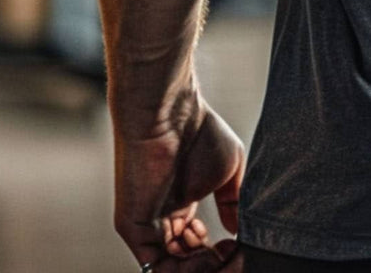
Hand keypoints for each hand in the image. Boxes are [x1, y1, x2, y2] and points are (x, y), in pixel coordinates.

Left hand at [113, 90, 245, 270]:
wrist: (171, 113)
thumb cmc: (200, 132)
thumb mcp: (228, 172)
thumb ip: (233, 204)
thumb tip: (237, 232)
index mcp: (182, 206)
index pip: (196, 246)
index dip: (218, 253)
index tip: (236, 244)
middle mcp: (162, 219)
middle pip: (184, 262)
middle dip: (210, 263)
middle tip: (228, 251)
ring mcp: (146, 225)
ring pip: (170, 267)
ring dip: (198, 266)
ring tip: (216, 249)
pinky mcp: (133, 227)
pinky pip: (154, 264)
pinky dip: (181, 267)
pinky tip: (203, 249)